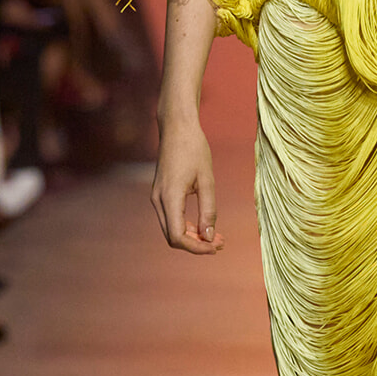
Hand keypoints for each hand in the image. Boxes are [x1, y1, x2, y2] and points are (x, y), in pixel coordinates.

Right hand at [151, 119, 223, 253]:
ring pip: (171, 229)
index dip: (197, 248)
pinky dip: (186, 225)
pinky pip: (171, 218)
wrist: (177, 127)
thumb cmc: (194, 149)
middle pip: (173, 237)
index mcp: (169, 197)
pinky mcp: (160, 193)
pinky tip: (203, 225)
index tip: (216, 247)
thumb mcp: (207, 180)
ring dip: (192, 236)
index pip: (178, 237)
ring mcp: (156, 197)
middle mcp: (158, 200)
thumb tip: (209, 237)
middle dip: (196, 244)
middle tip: (220, 243)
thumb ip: (208, 210)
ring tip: (215, 236)